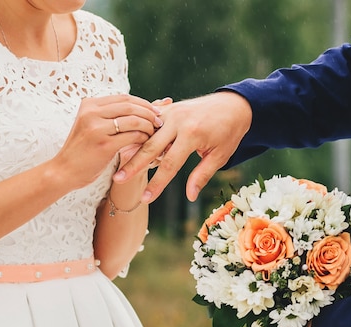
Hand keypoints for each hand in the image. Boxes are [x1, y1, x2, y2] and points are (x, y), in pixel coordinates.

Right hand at [52, 94, 162, 188]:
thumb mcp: (94, 127)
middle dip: (149, 113)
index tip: (157, 111)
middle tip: (160, 121)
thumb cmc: (84, 150)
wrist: (64, 171)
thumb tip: (147, 105)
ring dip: (148, 126)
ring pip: (133, 120)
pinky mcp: (103, 145)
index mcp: (89, 104)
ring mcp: (96, 128)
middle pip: (130, 106)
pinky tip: (147, 144)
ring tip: (155, 133)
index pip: (124, 98)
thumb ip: (115, 116)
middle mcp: (91, 112)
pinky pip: (132, 136)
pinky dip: (143, 139)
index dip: (143, 103)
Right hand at [112, 91, 251, 202]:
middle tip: (117, 180)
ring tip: (118, 166)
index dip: (157, 184)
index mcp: (191, 134)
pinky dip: (139, 136)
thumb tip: (189, 197)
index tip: (145, 199)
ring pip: (145, 134)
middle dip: (133, 166)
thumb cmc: (228, 133)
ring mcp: (170, 113)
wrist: (233, 104)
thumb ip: (202, 175)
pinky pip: (149, 124)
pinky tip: (126, 149)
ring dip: (131, 149)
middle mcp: (178, 121)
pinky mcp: (167, 109)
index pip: (170, 165)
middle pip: (150, 147)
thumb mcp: (219, 156)